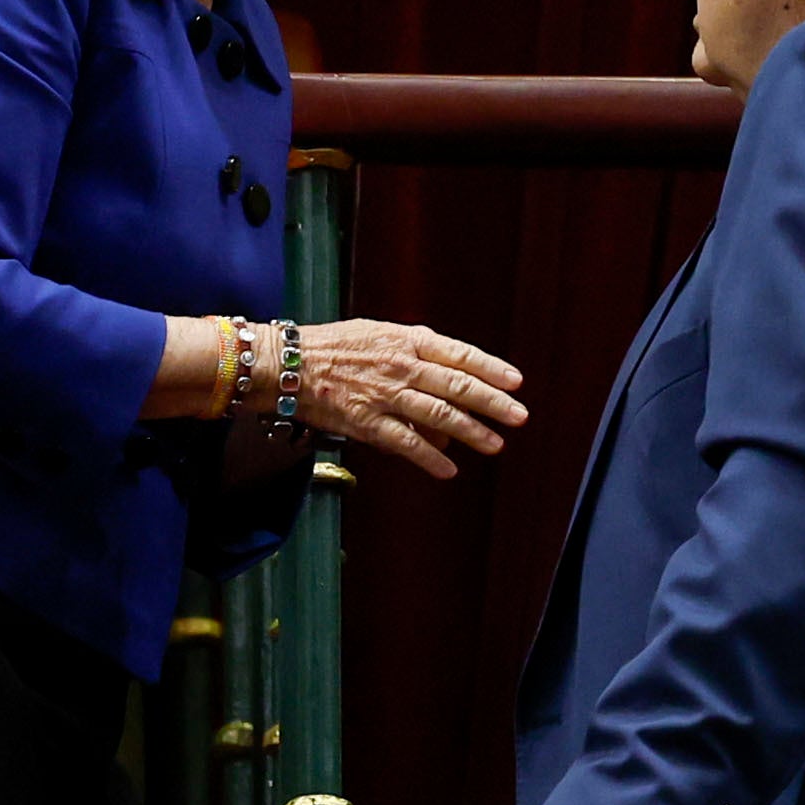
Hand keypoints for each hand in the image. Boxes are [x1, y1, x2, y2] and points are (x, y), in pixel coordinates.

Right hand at [291, 321, 528, 478]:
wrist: (285, 364)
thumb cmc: (332, 347)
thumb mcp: (378, 334)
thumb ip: (414, 353)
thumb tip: (447, 382)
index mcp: (406, 340)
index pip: (459, 354)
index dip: (491, 368)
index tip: (516, 382)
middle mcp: (400, 366)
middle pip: (457, 386)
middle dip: (493, 403)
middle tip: (519, 416)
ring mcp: (384, 395)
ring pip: (439, 415)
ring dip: (471, 432)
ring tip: (494, 444)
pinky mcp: (366, 422)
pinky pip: (405, 443)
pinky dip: (430, 458)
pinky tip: (449, 469)